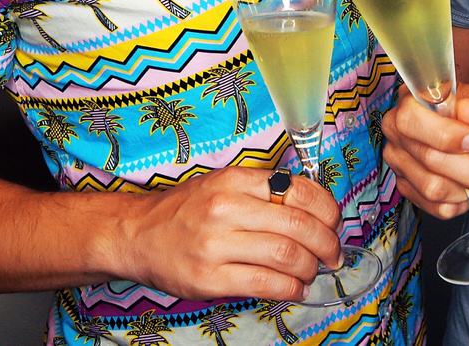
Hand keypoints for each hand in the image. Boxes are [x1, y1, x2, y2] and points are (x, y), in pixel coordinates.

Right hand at [121, 166, 341, 301]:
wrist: (134, 235)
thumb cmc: (183, 211)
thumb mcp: (222, 184)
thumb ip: (263, 191)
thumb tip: (314, 208)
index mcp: (234, 180)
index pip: (298, 190)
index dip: (327, 209)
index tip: (334, 222)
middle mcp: (226, 208)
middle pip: (298, 225)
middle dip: (327, 243)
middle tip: (333, 253)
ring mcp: (216, 245)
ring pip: (286, 255)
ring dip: (310, 268)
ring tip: (312, 272)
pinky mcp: (209, 279)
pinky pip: (265, 284)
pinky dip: (290, 289)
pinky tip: (294, 288)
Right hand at [381, 83, 468, 219]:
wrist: (464, 126)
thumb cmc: (468, 111)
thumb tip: (468, 115)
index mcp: (407, 104)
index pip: (412, 121)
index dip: (445, 135)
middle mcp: (395, 133)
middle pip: (429, 160)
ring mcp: (398, 162)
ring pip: (432, 188)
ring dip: (466, 189)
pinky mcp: (406, 187)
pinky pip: (434, 207)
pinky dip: (458, 204)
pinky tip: (467, 191)